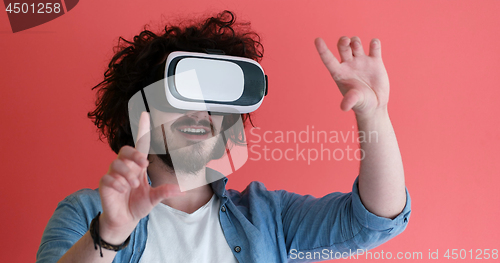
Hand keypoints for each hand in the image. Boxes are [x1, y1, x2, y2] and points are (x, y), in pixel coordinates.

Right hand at [98, 112, 182, 243]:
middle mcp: (125, 167)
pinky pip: (108, 177)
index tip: (145, 113)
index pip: (140, 144)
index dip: (142, 129)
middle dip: (134, 155)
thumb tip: (182, 190)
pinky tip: (123, 190)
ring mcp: (113, 174)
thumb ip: (165, 192)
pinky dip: (117, 184)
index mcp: (138, 166)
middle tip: (143, 165)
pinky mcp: (104, 183)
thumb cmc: (138, 205)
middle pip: (125, 150)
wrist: (124, 220)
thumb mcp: (154, 199)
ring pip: (117, 164)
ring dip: (128, 174)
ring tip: (134, 185)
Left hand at [315, 36, 389, 117]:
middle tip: (346, 42)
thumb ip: (350, 100)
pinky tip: (374, 44)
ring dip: (356, 41)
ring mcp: (361, 61)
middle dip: (343, 42)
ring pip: (356, 44)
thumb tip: (344, 107)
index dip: (322, 49)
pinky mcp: (375, 61)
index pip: (328, 59)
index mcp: (339, 73)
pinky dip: (374, 43)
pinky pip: (374, 47)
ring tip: (357, 45)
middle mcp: (348, 64)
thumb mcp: (355, 101)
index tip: (317, 40)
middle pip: (343, 47)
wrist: (376, 104)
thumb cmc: (361, 104)